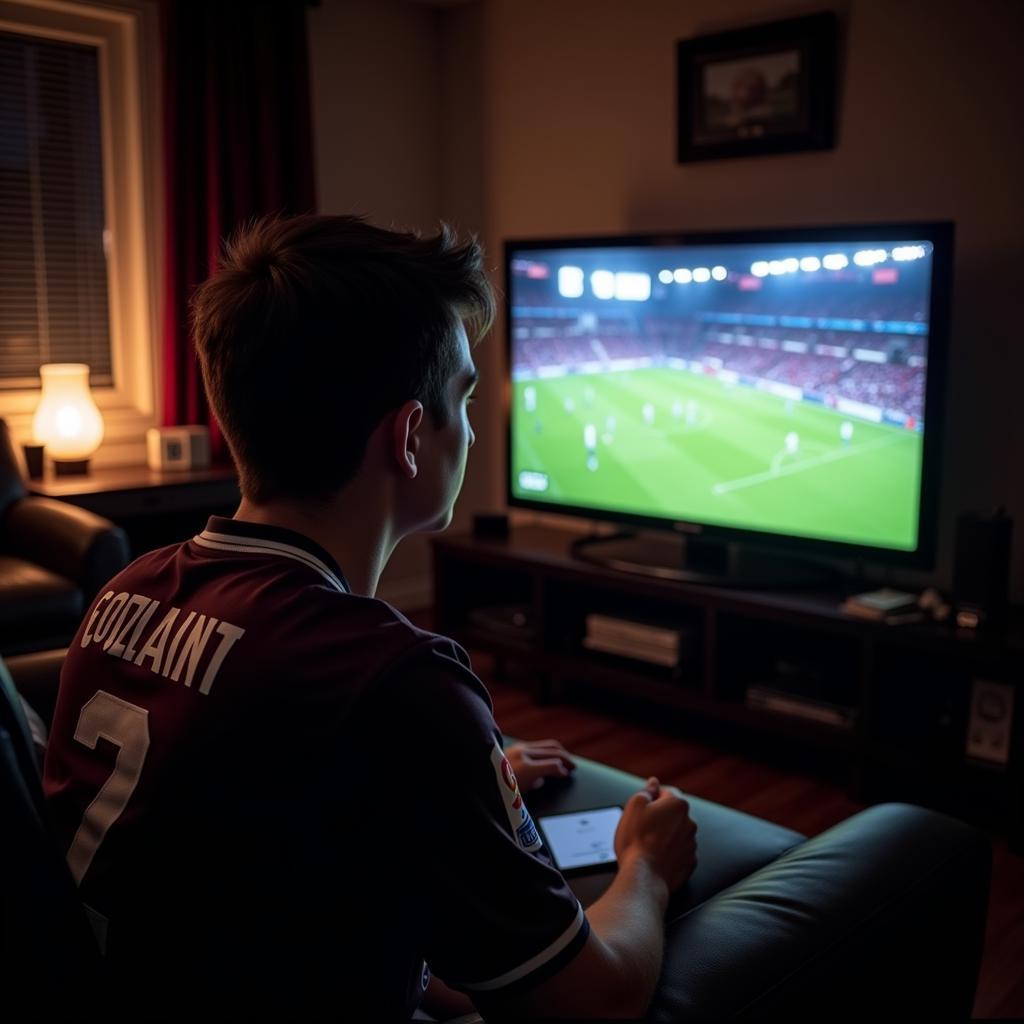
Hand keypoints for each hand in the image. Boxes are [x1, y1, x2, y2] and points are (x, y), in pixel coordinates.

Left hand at [505, 739, 575, 790]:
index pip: (553, 765)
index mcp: (525, 768)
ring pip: (547, 745)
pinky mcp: (516, 746)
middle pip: (553, 751)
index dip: (563, 770)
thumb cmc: (498, 788)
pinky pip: (538, 745)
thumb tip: (544, 778)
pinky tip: (551, 756)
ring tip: (566, 760)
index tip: (567, 775)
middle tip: (573, 766)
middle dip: (565, 758)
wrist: (479, 776)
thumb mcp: (520, 792)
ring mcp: (519, 748)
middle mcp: (523, 754)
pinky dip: (548, 750)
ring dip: (559, 752)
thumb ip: (535, 782)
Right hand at [614, 777, 697, 892]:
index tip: (642, 808)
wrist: (644, 877)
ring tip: (647, 844)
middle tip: (641, 827)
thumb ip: (646, 791)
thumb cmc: (636, 841)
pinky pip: (679, 851)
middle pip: (673, 813)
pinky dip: (670, 852)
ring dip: (665, 835)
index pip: (666, 791)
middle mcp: (690, 822)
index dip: (652, 797)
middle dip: (659, 817)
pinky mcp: (690, 862)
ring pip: (676, 832)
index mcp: (678, 805)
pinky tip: (656, 856)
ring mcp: (691, 844)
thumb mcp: (634, 806)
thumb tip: (653, 783)